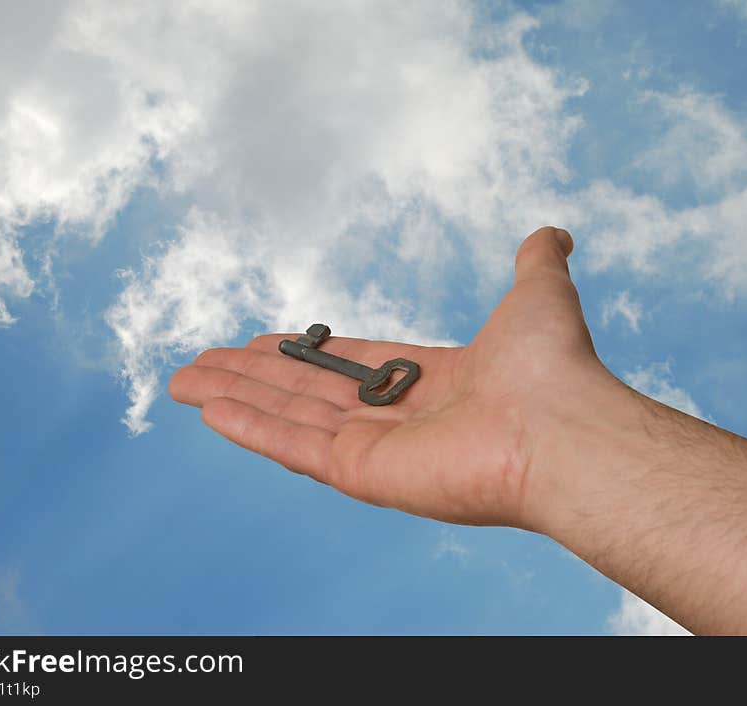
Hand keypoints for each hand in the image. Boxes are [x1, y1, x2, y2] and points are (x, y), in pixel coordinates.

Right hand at [168, 226, 610, 530]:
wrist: (562, 428)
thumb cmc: (553, 366)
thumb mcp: (538, 293)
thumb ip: (536, 261)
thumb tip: (553, 233)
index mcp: (428, 381)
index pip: (346, 365)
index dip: (300, 354)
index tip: (258, 341)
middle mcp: (397, 418)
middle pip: (304, 392)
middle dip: (249, 375)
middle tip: (200, 362)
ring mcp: (376, 449)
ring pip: (287, 417)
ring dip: (233, 397)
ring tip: (184, 380)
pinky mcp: (363, 474)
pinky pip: (293, 447)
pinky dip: (248, 428)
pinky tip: (208, 409)